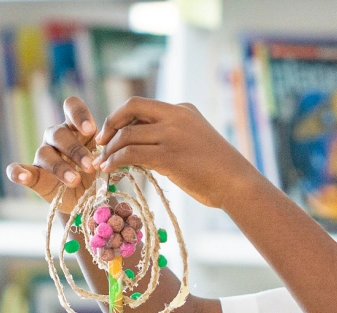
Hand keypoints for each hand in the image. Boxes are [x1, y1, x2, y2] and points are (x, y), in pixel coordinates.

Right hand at [6, 98, 101, 211]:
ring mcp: (43, 155)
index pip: (72, 107)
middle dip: (76, 151)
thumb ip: (108, 152)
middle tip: (91, 167)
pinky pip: (18, 170)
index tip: (90, 130)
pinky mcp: (34, 175)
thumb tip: (117, 152)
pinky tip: (22, 176)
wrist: (88, 200)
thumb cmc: (98, 174)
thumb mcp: (107, 160)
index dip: (79, 115)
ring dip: (60, 167)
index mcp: (76, 127)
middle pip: (60, 135)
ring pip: (45, 154)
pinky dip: (18, 172)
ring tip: (74, 180)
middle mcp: (57, 137)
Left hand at [94, 97, 270, 209]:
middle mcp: (176, 115)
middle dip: (109, 124)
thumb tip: (140, 146)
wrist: (237, 183)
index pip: (141, 105)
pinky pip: (131, 154)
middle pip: (131, 107)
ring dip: (109, 149)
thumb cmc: (216, 169)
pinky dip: (115, 161)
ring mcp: (173, 134)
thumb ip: (169, 136)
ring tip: (102, 164)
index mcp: (182, 109)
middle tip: (99, 144)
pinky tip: (109, 170)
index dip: (120, 117)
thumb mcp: (194, 140)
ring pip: (127, 134)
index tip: (109, 134)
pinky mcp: (169, 155)